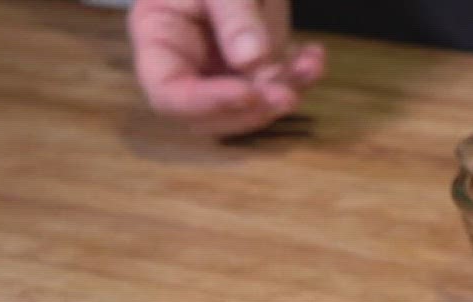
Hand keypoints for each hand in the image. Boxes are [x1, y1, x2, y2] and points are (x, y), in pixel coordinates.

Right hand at [130, 0, 325, 136]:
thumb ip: (234, 14)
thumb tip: (253, 61)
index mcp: (158, 35)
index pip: (167, 92)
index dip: (206, 103)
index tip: (248, 93)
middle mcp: (185, 61)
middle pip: (207, 116)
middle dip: (251, 112)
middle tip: (288, 95)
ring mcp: (219, 68)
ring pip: (248, 108)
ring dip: (283, 94)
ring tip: (310, 65)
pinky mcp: (253, 67)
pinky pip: (275, 88)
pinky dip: (299, 80)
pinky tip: (314, 57)